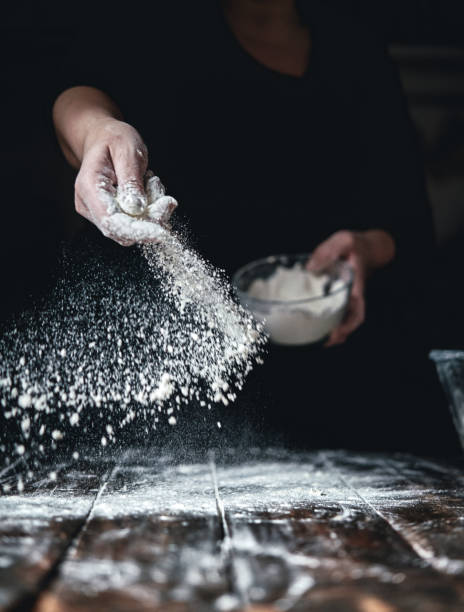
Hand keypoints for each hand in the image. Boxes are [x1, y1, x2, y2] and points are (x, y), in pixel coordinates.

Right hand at [75, 118, 175, 244]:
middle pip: (121, 232)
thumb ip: (131, 181)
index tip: (161, 232)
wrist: (103, 138)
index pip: (110, 221)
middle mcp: (88, 205)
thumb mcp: (127, 151)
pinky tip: (148, 192)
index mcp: (89, 187)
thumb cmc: (114, 140)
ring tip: (152, 185)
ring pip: (130, 231)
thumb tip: (137, 209)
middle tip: (168, 202)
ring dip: (151, 215)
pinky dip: (148, 213)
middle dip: (150, 223)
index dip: (137, 231)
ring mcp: (96, 213)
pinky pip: (133, 225)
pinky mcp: (108, 216)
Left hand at [307, 231, 378, 346]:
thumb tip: (309, 268)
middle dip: (340, 334)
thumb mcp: (343, 240)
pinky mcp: (339, 295)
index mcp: (356, 284)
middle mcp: (353, 294)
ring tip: (316, 340)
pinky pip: (335, 311)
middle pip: (351, 320)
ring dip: (333, 330)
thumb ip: (328, 251)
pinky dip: (326, 320)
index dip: (348, 324)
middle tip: (323, 342)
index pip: (357, 309)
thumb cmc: (354, 244)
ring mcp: (347, 296)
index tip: (337, 332)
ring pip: (343, 319)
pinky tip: (312, 322)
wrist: (362, 246)